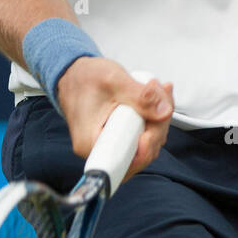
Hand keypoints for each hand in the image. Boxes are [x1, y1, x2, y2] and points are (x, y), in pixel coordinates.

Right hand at [57, 57, 173, 181]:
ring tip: (157, 92)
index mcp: (91, 143)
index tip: (154, 125)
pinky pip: (141, 137)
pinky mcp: (118, 139)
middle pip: (142, 154)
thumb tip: (164, 112)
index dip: (146, 148)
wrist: (73, 74)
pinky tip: (155, 99)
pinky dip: (152, 120)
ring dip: (158, 120)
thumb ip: (141, 97)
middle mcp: (99, 150)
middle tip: (161, 96)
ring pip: (146, 146)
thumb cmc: (84, 78)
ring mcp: (110, 146)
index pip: (126, 163)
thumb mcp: (114, 81)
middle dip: (158, 125)